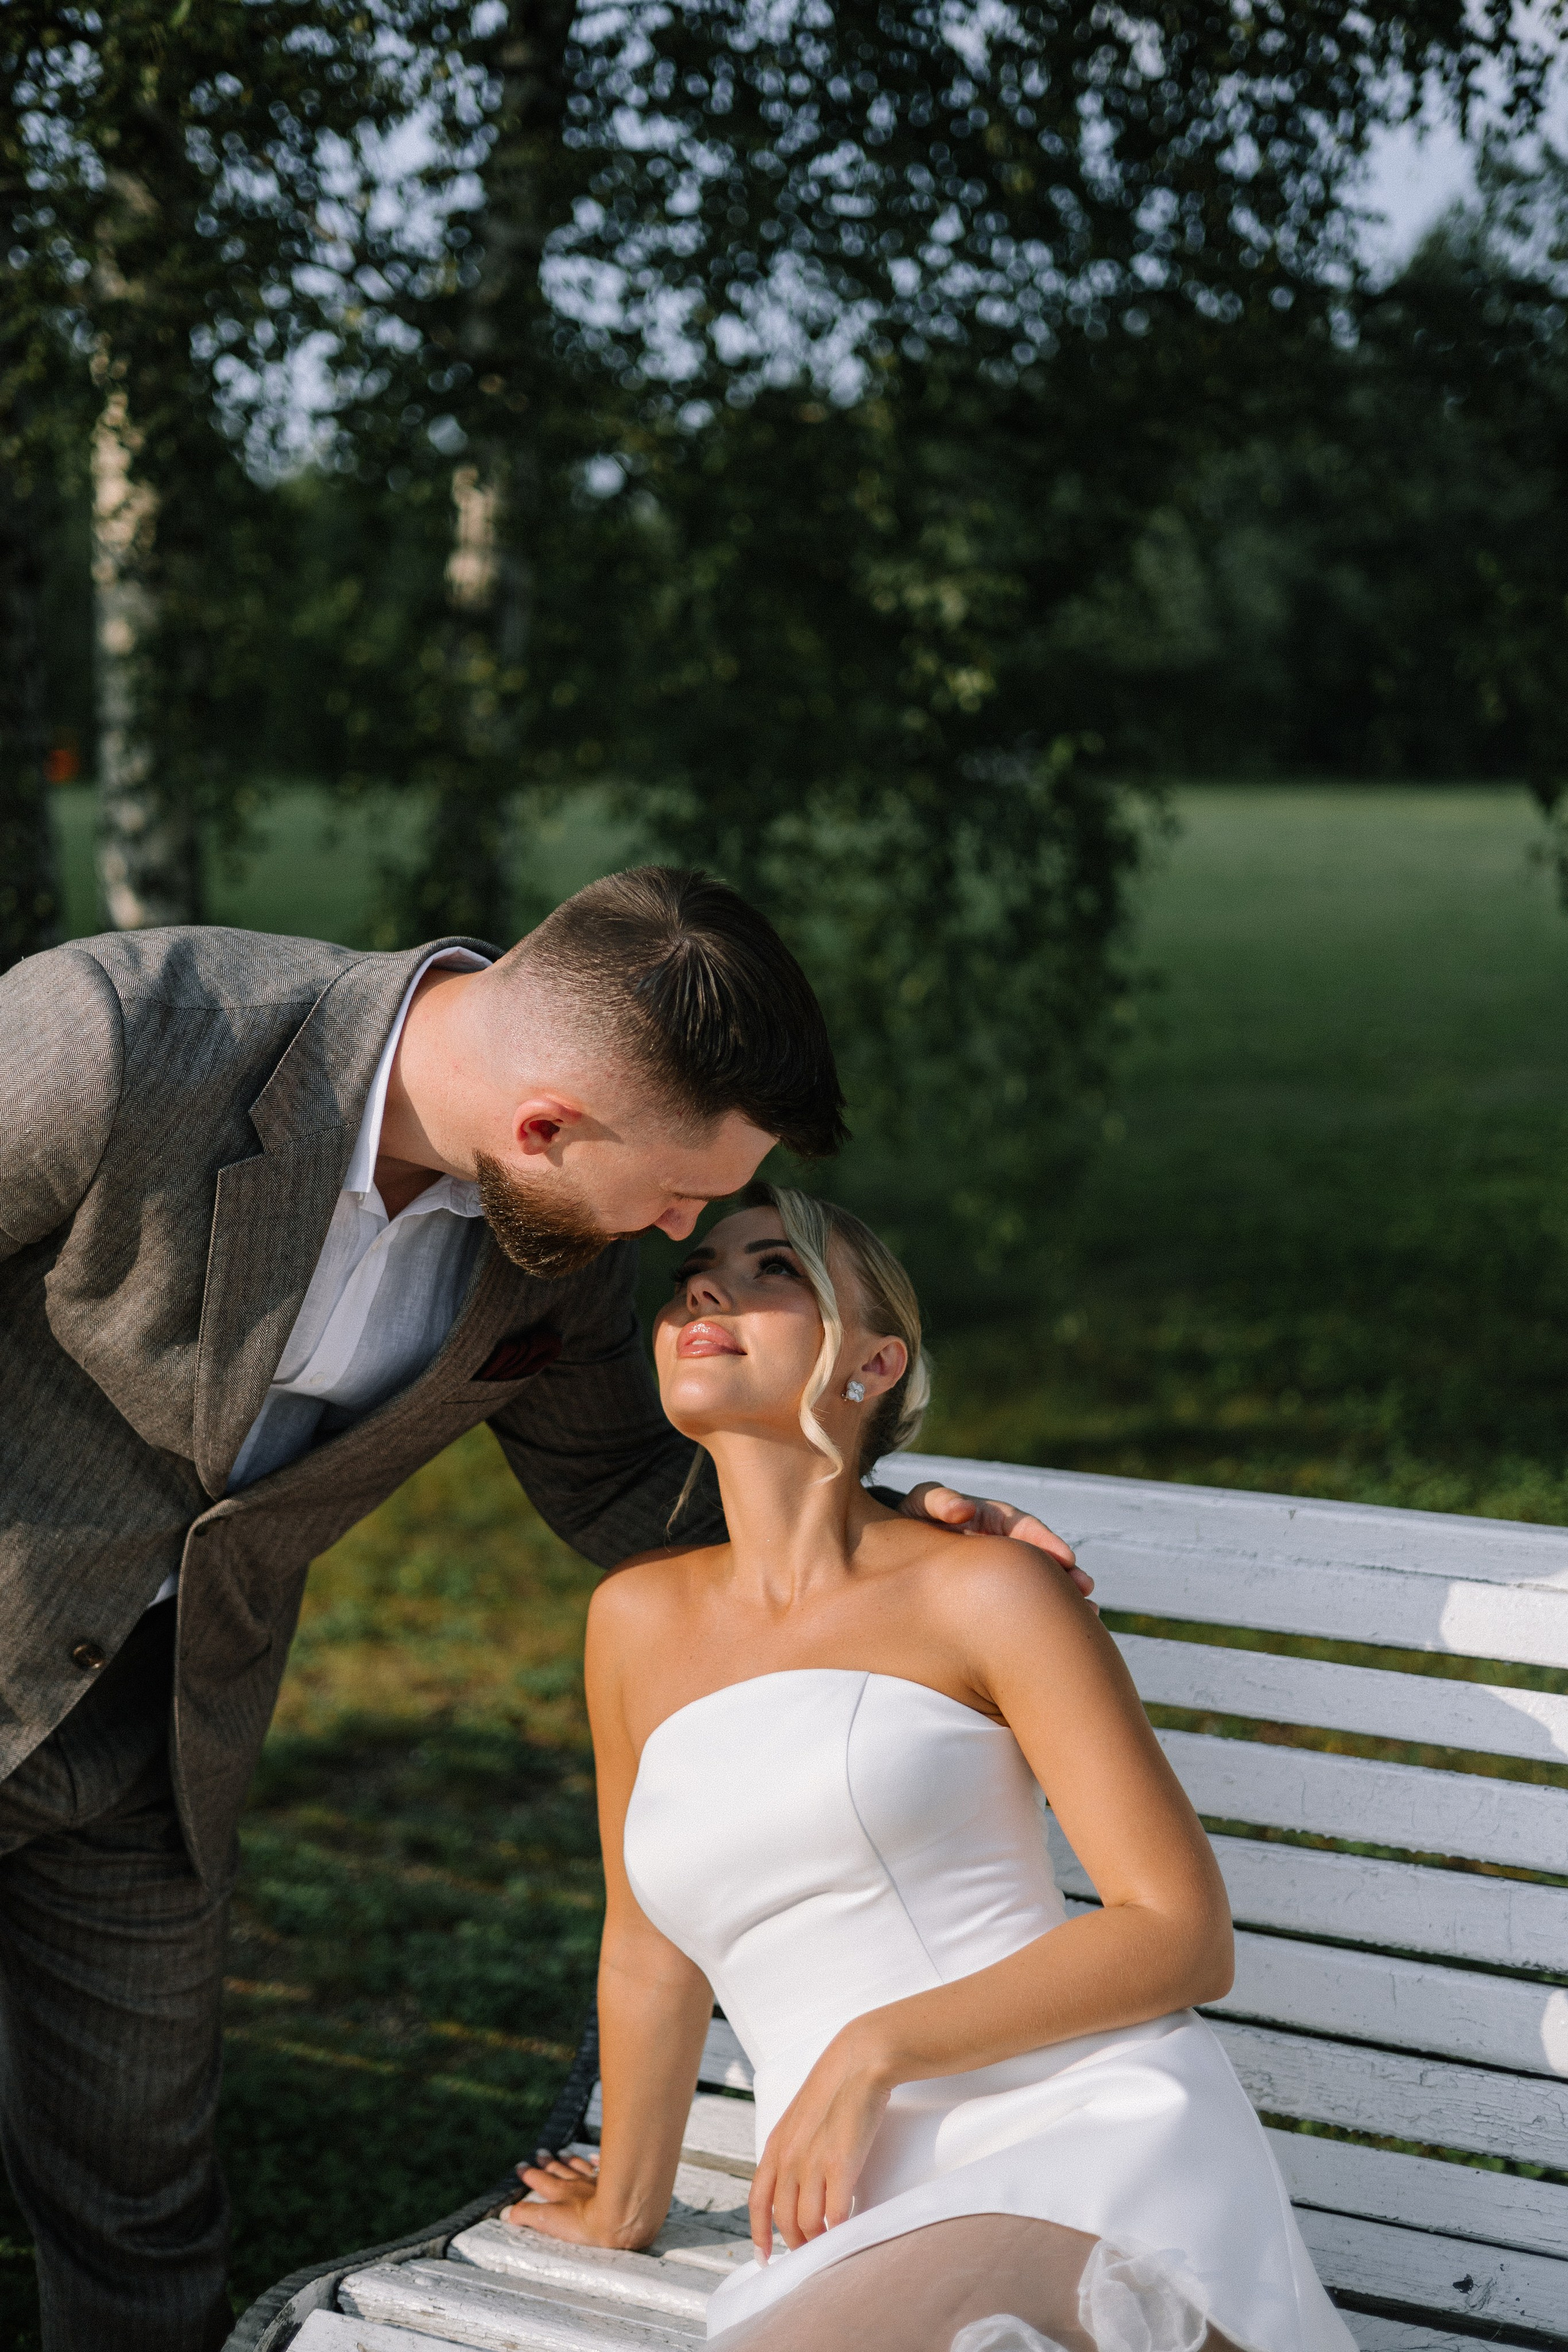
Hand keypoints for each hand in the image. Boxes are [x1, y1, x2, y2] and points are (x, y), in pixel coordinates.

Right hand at [501, 2149, 635, 2248]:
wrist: (620, 2216)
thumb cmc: (585, 2222)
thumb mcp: (549, 2222)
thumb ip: (527, 2215)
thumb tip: (506, 2213)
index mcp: (560, 2193)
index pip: (541, 2181)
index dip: (530, 2175)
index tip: (521, 2167)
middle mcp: (576, 2183)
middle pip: (559, 2171)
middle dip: (548, 2163)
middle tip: (540, 2153)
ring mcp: (595, 2181)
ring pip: (578, 2166)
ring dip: (569, 2160)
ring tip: (562, 2152)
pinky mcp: (613, 2181)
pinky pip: (602, 2165)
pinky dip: (595, 2159)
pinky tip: (593, 2155)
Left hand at [749, 2027, 891, 2257]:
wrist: (858, 2062)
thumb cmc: (835, 2088)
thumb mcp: (799, 2118)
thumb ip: (793, 2149)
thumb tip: (796, 2182)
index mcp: (775, 2145)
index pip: (757, 2200)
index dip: (759, 2233)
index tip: (764, 2256)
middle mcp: (787, 2158)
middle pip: (782, 2219)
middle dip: (795, 2242)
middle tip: (809, 2251)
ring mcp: (812, 2163)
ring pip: (806, 2222)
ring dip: (817, 2240)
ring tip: (829, 2244)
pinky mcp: (840, 2165)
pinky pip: (835, 2216)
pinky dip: (839, 2231)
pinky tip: (847, 2231)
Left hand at [900, 1483, 1093, 1598]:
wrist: (899, 1548)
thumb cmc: (913, 1520)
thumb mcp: (923, 1504)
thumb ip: (940, 1501)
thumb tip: (963, 1509)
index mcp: (988, 1517)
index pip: (1021, 1525)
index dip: (1044, 1541)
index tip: (1064, 1558)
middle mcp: (1001, 1541)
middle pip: (1038, 1554)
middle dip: (1062, 1569)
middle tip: (1084, 1587)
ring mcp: (1000, 1566)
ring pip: (1037, 1579)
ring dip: (1062, 1592)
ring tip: (1089, 1612)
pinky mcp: (996, 1591)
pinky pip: (1026, 1599)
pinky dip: (1045, 1611)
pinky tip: (1066, 1628)